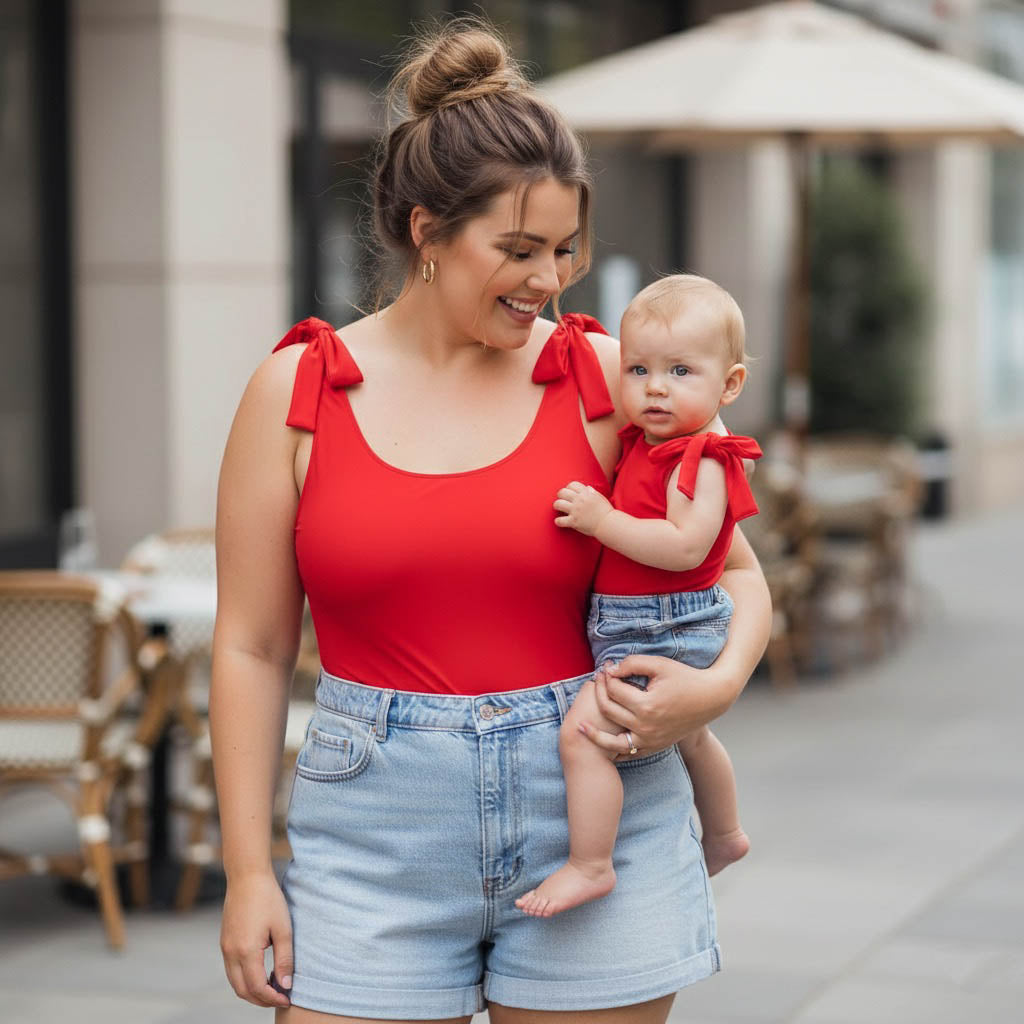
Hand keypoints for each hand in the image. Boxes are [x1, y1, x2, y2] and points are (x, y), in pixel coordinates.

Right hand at [220, 871, 293, 1007]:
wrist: (247, 876)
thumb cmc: (268, 899)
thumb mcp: (283, 928)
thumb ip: (284, 959)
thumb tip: (286, 985)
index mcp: (246, 951)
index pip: (257, 988)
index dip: (272, 998)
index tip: (287, 999)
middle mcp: (231, 953)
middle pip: (242, 990)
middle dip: (261, 1000)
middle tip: (280, 997)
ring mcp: (225, 948)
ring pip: (235, 982)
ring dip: (251, 991)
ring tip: (272, 988)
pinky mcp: (224, 941)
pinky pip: (231, 969)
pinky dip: (244, 978)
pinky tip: (260, 973)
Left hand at [553, 481, 612, 535]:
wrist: (608, 524)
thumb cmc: (605, 512)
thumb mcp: (600, 498)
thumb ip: (592, 492)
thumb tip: (587, 488)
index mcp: (586, 493)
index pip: (572, 485)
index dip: (569, 488)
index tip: (569, 493)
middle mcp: (579, 500)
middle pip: (562, 492)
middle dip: (560, 495)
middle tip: (562, 500)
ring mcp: (575, 511)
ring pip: (558, 504)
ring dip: (557, 506)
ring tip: (558, 509)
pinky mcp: (574, 522)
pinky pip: (560, 520)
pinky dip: (558, 521)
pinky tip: (559, 521)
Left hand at [580, 656, 734, 753]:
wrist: (711, 698)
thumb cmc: (685, 678)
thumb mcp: (659, 664)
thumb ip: (632, 663)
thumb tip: (610, 670)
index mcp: (646, 706)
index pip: (614, 690)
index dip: (606, 676)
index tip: (604, 667)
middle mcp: (646, 726)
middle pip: (609, 711)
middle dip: (599, 693)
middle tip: (596, 681)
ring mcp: (650, 740)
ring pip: (613, 741)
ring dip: (595, 733)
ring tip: (580, 726)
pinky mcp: (655, 746)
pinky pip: (629, 753)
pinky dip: (614, 750)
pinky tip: (601, 743)